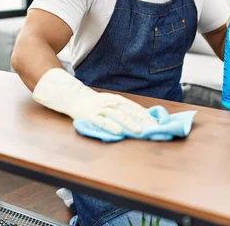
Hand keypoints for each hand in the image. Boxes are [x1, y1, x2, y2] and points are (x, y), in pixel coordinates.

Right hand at [32, 68, 156, 134]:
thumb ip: (124, 110)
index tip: (157, 124)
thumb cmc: (94, 103)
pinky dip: (111, 127)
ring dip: (129, 124)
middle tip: (153, 130)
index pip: (135, 108)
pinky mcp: (90, 116)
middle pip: (129, 113)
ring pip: (118, 117)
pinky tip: (119, 132)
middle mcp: (110, 104)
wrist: (72, 96)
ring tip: (139, 131)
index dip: (146, 116)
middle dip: (142, 121)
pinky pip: (102, 122)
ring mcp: (100, 110)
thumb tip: (143, 118)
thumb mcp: (110, 103)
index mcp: (117, 100)